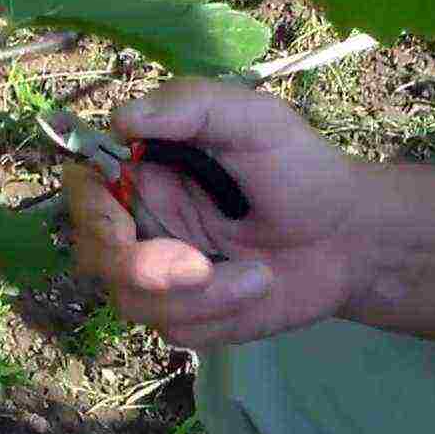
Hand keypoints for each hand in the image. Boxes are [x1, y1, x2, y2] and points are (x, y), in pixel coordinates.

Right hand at [65, 77, 367, 346]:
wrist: (352, 241)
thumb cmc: (301, 171)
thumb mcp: (256, 120)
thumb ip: (191, 105)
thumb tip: (121, 119)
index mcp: (143, 172)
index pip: (82, 188)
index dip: (90, 212)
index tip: (122, 226)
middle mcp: (139, 223)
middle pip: (94, 255)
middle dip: (142, 268)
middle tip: (199, 266)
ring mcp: (157, 274)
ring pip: (131, 300)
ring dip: (200, 296)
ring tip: (259, 276)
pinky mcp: (183, 315)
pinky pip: (173, 328)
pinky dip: (219, 313)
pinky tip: (256, 290)